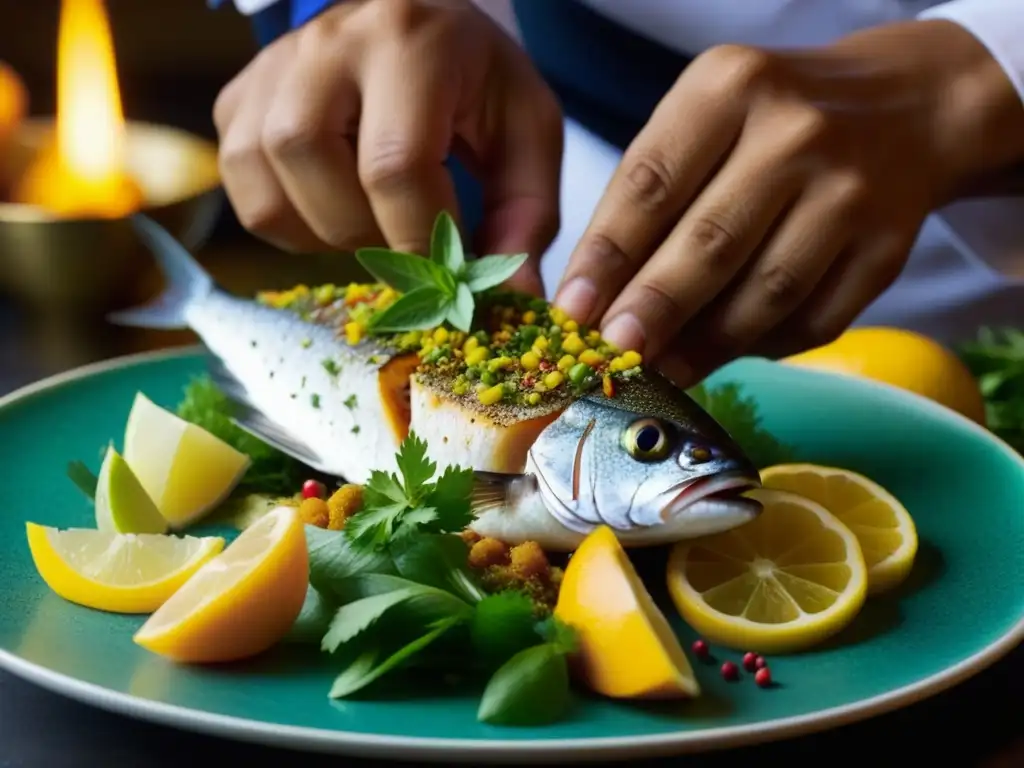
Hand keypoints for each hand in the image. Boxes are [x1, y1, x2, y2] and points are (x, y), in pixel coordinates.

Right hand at [214, 0, 562, 294]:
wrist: (421, 27)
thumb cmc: (477, 81)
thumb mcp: (528, 132)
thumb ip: (527, 213)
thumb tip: (515, 296)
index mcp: (410, 40)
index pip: (393, 162)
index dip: (417, 240)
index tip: (445, 273)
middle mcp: (327, 43)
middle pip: (311, 158)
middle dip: (366, 232)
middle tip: (408, 240)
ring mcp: (272, 69)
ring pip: (264, 177)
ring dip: (323, 230)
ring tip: (372, 221)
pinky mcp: (239, 99)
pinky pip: (243, 189)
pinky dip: (288, 223)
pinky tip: (334, 207)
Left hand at [555, 20, 1023, 383]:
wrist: (906, 110)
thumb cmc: (772, 121)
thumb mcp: (706, 119)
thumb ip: (651, 196)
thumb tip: (598, 299)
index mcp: (731, 88)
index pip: (652, 183)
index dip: (607, 257)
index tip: (572, 311)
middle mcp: (797, 133)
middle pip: (710, 243)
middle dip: (653, 310)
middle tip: (613, 354)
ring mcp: (850, 192)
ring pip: (765, 294)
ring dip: (703, 346)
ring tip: (660, 370)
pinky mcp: (887, 249)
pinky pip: (811, 320)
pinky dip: (760, 347)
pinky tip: (724, 352)